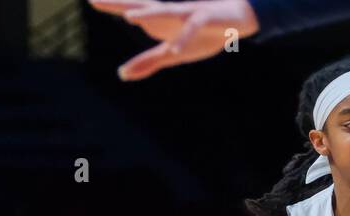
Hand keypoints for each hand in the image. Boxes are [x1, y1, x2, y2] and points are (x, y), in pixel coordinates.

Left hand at [89, 0, 259, 79]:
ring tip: (130, 18)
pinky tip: (176, 49)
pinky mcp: (205, 18)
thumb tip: (122, 75)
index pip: (132, 10)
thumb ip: (149, 62)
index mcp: (160, 19)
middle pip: (141, 5)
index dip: (111, 4)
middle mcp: (170, 12)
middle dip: (118, 3)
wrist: (238, 17)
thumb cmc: (204, 33)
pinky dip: (184, 39)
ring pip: (165, 12)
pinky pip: (192, 29)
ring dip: (148, 15)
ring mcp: (187, 13)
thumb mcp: (173, 53)